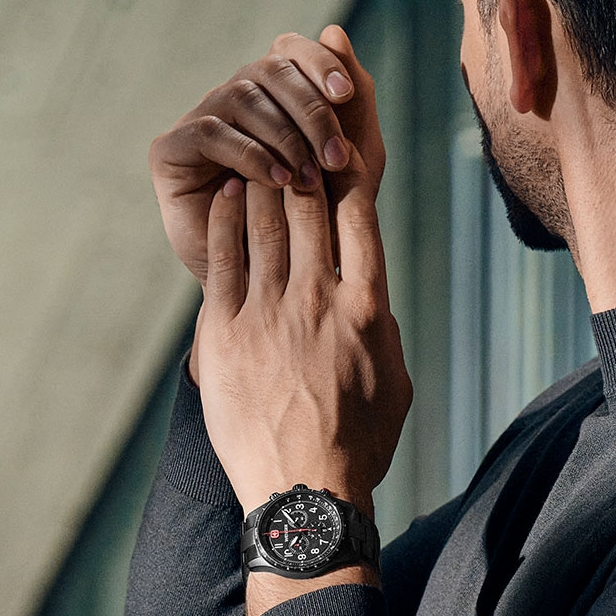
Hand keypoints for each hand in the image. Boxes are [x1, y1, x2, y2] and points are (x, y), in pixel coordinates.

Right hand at [149, 27, 379, 287]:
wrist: (277, 282)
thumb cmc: (317, 220)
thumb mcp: (350, 161)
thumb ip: (353, 99)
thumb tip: (335, 30)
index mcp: (275, 92)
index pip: (292, 50)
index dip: (319, 64)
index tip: (346, 96)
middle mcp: (235, 97)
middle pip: (269, 70)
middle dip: (310, 109)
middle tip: (335, 155)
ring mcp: (201, 119)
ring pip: (242, 97)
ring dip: (284, 136)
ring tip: (309, 178)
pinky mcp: (171, 150)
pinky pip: (211, 132)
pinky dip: (250, 154)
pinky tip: (277, 182)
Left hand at [191, 30, 410, 615]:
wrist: (303, 495)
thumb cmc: (358, 444)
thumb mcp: (393, 380)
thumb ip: (381, 327)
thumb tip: (371, 294)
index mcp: (369, 308)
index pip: (361, 217)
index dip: (351, 168)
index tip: (347, 137)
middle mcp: (320, 299)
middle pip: (311, 208)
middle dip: (304, 156)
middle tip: (298, 119)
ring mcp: (270, 313)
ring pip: (265, 224)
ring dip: (263, 178)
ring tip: (260, 147)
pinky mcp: (225, 333)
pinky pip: (222, 260)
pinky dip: (226, 220)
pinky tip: (227, 195)